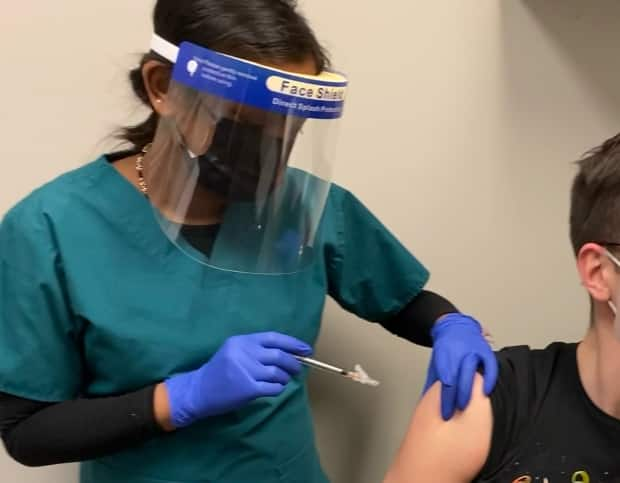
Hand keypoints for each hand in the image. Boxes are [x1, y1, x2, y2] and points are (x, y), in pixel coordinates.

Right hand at [164, 332, 312, 427]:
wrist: (199, 390)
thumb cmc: (220, 370)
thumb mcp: (233, 351)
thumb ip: (255, 349)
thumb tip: (288, 352)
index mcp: (241, 341)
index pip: (273, 338)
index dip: (292, 343)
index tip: (306, 349)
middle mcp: (244, 353)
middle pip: (279, 355)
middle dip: (293, 363)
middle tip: (298, 369)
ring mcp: (246, 371)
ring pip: (278, 373)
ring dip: (285, 378)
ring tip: (283, 380)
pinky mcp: (247, 389)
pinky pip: (273, 388)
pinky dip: (278, 389)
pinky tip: (275, 389)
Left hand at [422, 314, 497, 420]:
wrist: (453, 326)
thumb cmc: (444, 349)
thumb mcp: (435, 363)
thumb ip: (433, 382)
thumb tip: (427, 403)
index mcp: (443, 356)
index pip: (445, 381)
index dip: (445, 399)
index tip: (445, 414)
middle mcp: (458, 352)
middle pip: (457, 378)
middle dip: (456, 398)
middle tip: (455, 413)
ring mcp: (472, 350)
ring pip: (471, 372)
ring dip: (469, 391)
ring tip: (467, 407)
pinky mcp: (484, 350)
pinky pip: (490, 365)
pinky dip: (490, 378)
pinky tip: (486, 391)